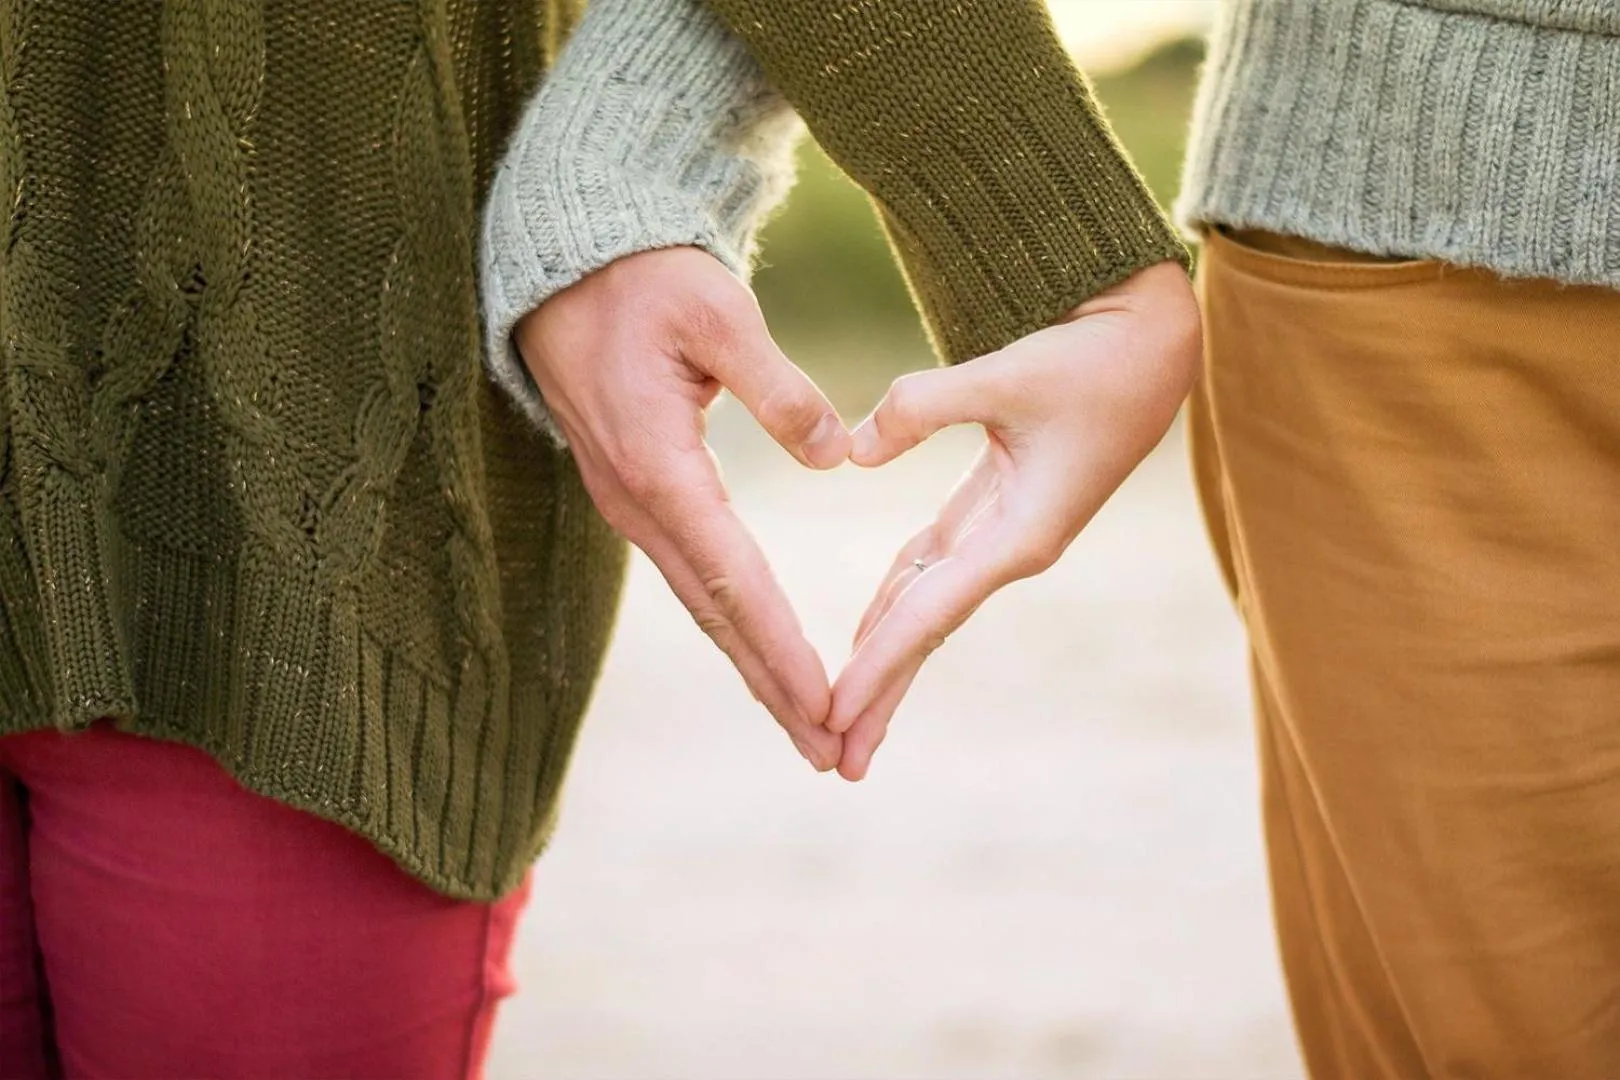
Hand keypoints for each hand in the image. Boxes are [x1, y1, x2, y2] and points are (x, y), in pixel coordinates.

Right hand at [514, 247, 850, 769]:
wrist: (564, 266)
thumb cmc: (642, 280)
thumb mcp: (716, 312)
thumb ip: (778, 387)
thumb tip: (836, 456)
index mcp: (659, 465)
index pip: (733, 577)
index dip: (781, 646)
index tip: (826, 703)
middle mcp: (638, 502)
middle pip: (716, 614)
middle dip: (773, 687)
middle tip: (829, 751)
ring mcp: (630, 503)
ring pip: (702, 603)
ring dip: (754, 666)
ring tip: (807, 724)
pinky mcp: (636, 493)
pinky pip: (691, 574)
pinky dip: (733, 623)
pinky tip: (762, 653)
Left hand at [830, 261, 1200, 779]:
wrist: (1154, 344)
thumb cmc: (1093, 360)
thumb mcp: (1008, 374)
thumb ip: (922, 408)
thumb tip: (851, 453)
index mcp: (1021, 536)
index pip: (929, 615)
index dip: (877, 666)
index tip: (832, 715)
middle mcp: (1012, 549)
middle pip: (926, 633)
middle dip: (881, 695)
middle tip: (834, 759)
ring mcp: (1005, 533)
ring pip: (927, 607)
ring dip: (885, 658)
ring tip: (842, 715)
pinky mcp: (998, 507)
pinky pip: (934, 568)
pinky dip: (897, 601)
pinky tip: (867, 631)